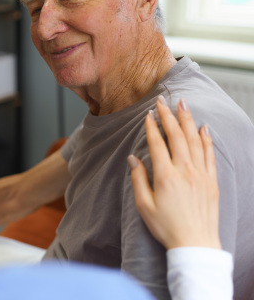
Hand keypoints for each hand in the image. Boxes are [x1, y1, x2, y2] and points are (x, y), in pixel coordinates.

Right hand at [128, 96, 220, 249]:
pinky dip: (206, 139)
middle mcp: (185, 171)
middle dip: (169, 116)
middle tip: (163, 101)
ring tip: (183, 104)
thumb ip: (138, 179)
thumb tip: (133, 158)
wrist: (196, 244)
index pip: (157, 144)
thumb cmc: (167, 227)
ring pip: (194, 140)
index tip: (148, 114)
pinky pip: (209, 154)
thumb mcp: (143, 205)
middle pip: (176, 136)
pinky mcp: (212, 181)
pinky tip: (203, 127)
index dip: (151, 127)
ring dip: (187, 120)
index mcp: (165, 177)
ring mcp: (201, 175)